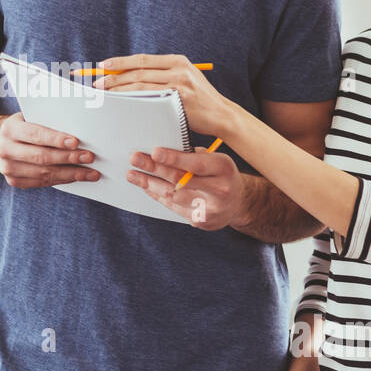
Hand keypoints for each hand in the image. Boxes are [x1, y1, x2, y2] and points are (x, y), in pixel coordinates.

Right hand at [0, 112, 100, 188]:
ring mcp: (8, 168)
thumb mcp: (30, 118)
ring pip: (44, 173)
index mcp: (10, 129)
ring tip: (90, 172)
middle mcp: (5, 149)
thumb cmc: (25, 127)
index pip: (36, 134)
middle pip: (41, 156)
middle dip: (68, 158)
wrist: (5, 142)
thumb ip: (48, 123)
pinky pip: (42, 182)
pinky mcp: (14, 181)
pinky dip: (62, 180)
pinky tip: (76, 177)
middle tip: (89, 157)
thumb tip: (78, 132)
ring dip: (71, 173)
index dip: (56, 139)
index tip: (76, 142)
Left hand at [93, 53, 235, 136]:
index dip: (120, 62)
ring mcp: (178, 84)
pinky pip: (148, 98)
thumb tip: (132, 74)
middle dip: (114, 76)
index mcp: (178, 61)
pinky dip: (132, 99)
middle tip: (97, 82)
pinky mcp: (178, 99)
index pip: (142, 59)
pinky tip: (120, 103)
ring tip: (103, 93)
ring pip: (140, 84)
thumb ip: (164, 74)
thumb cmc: (199, 99)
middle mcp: (178, 69)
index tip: (103, 65)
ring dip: (119, 89)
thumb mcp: (185, 78)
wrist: (221, 114)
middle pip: (138, 70)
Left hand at [125, 146, 243, 229]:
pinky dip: (157, 195)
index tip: (154, 151)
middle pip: (181, 180)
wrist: (238, 203)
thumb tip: (163, 150)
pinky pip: (173, 207)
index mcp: (224, 169)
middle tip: (135, 159)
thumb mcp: (216, 160)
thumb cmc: (222, 175)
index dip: (174, 158)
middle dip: (155, 168)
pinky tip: (145, 186)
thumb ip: (195, 156)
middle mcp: (219, 190)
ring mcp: (209, 209)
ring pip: (173, 195)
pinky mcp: (199, 221)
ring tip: (132, 174)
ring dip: (149, 184)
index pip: (196, 164)